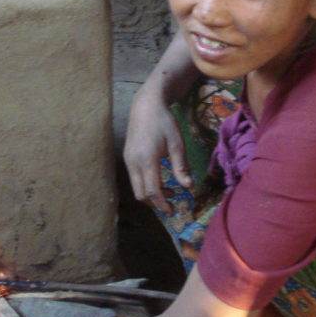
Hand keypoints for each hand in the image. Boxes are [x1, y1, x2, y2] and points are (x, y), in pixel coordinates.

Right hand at [123, 84, 191, 213]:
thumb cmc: (164, 122)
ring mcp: (128, 160)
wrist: (145, 106)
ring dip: (150, 194)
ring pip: (136, 188)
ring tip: (168, 190)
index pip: (152, 191)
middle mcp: (133, 163)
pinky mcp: (127, 157)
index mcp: (147, 160)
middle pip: (141, 194)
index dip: (162, 204)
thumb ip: (181, 167)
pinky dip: (145, 184)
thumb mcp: (177, 144)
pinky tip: (159, 179)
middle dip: (155, 202)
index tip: (173, 211)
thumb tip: (188, 187)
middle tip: (172, 202)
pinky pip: (134, 178)